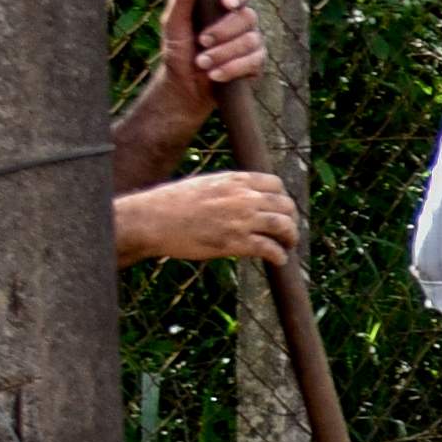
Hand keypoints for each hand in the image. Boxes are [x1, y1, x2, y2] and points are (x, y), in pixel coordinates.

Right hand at [115, 170, 295, 268]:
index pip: (276, 185)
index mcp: (235, 180)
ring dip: (290, 238)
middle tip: (286, 231)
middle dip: (290, 219)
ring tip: (287, 246)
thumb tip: (245, 196)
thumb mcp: (205, 184)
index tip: (280, 210)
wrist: (151, 220)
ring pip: (284, 226)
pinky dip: (279, 256)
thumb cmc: (172, 204)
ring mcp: (241, 219)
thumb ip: (229, 188)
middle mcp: (243, 197)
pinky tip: (279, 261)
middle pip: (286, 206)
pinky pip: (270, 249)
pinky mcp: (236, 242)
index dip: (282, 199)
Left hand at [181, 0, 265, 93]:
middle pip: (247, 17)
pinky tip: (215, 75)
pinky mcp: (256, 64)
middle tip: (202, 42)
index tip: (228, 4)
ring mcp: (252, 43)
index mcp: (223, 7)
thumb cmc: (178, 52)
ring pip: (251, 40)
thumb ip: (181, 0)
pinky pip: (255, 61)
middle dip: (223, 32)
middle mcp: (241, 22)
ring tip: (202, 64)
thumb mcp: (174, 25)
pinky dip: (232, 68)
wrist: (184, 87)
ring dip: (224, 53)